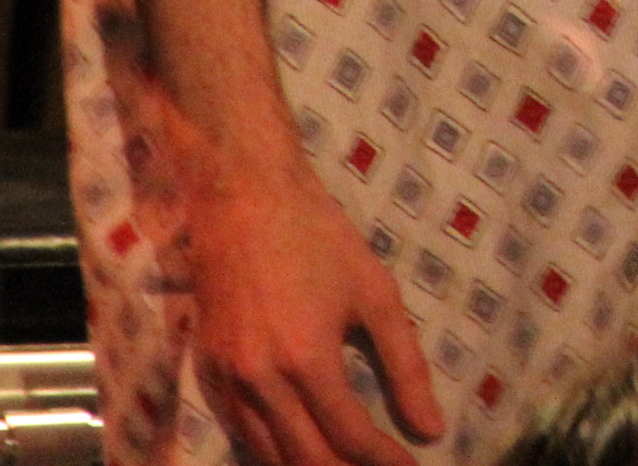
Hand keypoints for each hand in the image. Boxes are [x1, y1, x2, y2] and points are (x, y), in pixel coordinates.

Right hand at [178, 139, 444, 465]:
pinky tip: (298, 450)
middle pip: (306, 459)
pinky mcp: (206, 372)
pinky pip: (239, 432)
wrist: (243, 198)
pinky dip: (270, 452)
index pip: (350, 438)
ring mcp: (226, 380)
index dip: (385, 460)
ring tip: (345, 465)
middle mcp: (260, 382)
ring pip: (266, 455)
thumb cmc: (319, 239)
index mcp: (307, 361)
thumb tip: (431, 429)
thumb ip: (405, 368)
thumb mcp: (376, 295)